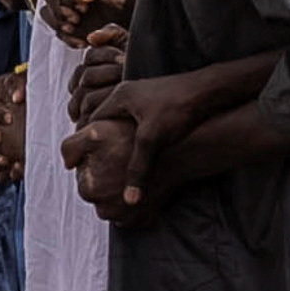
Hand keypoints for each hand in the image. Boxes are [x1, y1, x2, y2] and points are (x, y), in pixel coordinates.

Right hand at [67, 53, 277, 226]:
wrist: (210, 90)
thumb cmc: (179, 109)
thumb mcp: (154, 140)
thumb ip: (139, 168)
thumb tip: (130, 200)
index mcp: (119, 97)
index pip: (91, 121)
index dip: (84, 144)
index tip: (79, 165)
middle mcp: (127, 93)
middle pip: (102, 119)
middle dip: (97, 143)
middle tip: (92, 166)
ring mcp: (142, 95)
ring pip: (118, 120)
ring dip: (114, 138)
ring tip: (111, 161)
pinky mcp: (156, 101)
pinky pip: (132, 119)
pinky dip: (129, 134)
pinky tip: (137, 150)